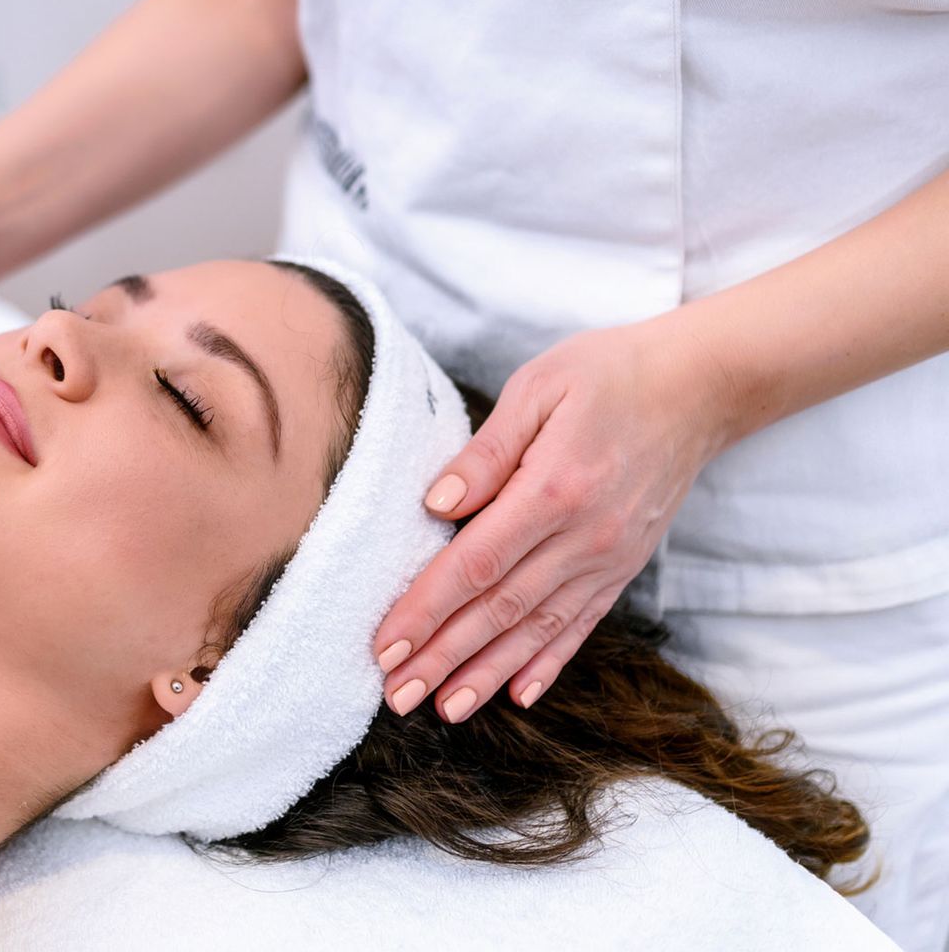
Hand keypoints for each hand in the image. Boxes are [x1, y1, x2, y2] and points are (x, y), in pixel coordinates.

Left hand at [373, 317, 738, 721]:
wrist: (700, 387)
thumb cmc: (607, 375)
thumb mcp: (538, 388)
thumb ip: (485, 453)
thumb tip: (434, 504)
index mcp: (554, 489)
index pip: (475, 564)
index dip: (426, 609)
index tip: (385, 645)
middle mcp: (585, 537)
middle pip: (500, 610)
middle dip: (443, 657)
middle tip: (395, 695)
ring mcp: (609, 558)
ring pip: (538, 630)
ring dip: (486, 674)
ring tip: (443, 710)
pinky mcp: (624, 567)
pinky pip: (582, 625)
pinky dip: (547, 664)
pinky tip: (516, 695)